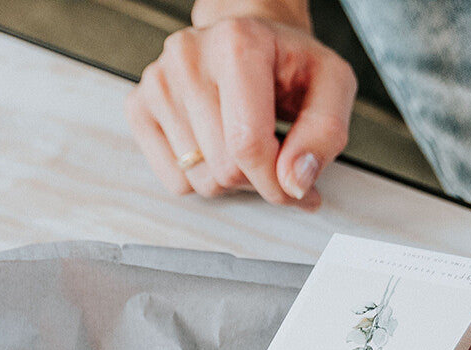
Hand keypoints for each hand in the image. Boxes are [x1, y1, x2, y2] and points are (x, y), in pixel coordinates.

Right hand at [125, 2, 356, 208]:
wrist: (249, 40)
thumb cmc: (288, 62)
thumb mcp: (332, 85)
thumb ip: (324, 134)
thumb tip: (295, 182)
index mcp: (237, 44)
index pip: (248, 146)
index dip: (276, 184)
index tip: (295, 187)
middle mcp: (189, 57)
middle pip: (224, 169)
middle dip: (257, 179)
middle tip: (273, 155)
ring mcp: (158, 81)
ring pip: (200, 180)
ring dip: (231, 180)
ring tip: (244, 143)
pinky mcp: (139, 106)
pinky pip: (174, 180)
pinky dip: (201, 177)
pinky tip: (216, 145)